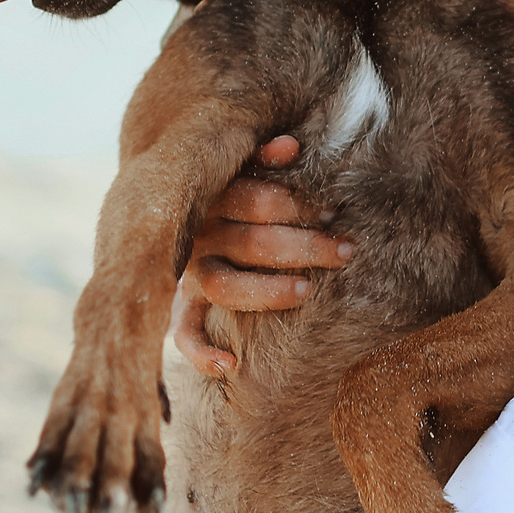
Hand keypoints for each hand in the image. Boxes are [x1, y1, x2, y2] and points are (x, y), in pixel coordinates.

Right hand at [173, 136, 353, 376]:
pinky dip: (202, 353)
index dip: (294, 204)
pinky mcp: (182, 306)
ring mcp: (189, 274)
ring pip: (224, 286)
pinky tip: (231, 367)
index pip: (252, 199)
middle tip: (345, 251)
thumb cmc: (234, 196)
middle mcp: (198, 237)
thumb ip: (264, 158)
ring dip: (267, 291)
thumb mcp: (243, 171)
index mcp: (212, 198)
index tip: (332, 212)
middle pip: (251, 242)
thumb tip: (292, 145)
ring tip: (307, 290)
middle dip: (304, 246)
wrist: (168, 222)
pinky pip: (185, 333)